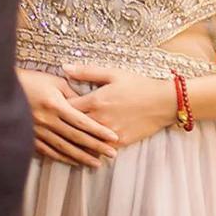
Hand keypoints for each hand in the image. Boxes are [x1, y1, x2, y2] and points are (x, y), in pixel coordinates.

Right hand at [17, 67, 120, 168]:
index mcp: (56, 105)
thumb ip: (71, 93)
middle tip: (112, 154)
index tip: (113, 137)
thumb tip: (88, 103)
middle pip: (77, 138)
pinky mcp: (31, 137)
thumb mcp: (53, 81)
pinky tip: (74, 162)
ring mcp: (39, 131)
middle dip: (96, 147)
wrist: (2, 90)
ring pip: (65, 148)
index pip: (82, 122)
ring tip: (97, 163)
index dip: (99, 131)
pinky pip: (50, 151)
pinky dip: (63, 158)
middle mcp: (48, 121)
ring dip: (82, 157)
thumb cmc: (31, 81)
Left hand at [60, 63, 176, 147]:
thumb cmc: (138, 85)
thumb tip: (64, 68)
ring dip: (73, 138)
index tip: (52, 105)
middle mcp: (99, 120)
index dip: (57, 106)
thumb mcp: (113, 73)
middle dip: (61, 124)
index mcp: (95, 101)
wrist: (164, 102)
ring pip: (83, 140)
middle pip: (71, 126)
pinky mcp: (119, 143)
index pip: (65, 107)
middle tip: (52, 123)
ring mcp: (109, 133)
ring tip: (63, 138)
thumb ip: (87, 72)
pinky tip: (83, 147)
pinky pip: (99, 148)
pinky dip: (90, 147)